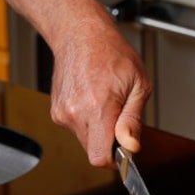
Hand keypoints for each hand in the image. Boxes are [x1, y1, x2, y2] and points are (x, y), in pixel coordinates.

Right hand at [48, 18, 151, 166]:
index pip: (99, 158)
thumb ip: (133, 120)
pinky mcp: (55, 111)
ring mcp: (62, 113)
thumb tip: (131, 146)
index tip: (124, 148)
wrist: (80, 34)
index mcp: (98, 108)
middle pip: (93, 150)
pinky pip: (75, 127)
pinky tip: (91, 97)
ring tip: (104, 100)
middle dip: (108, 141)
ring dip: (97, 129)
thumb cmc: (112, 53)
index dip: (115, 159)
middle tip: (118, 114)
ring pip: (84, 139)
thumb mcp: (138, 84)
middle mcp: (75, 113)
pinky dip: (85, 120)